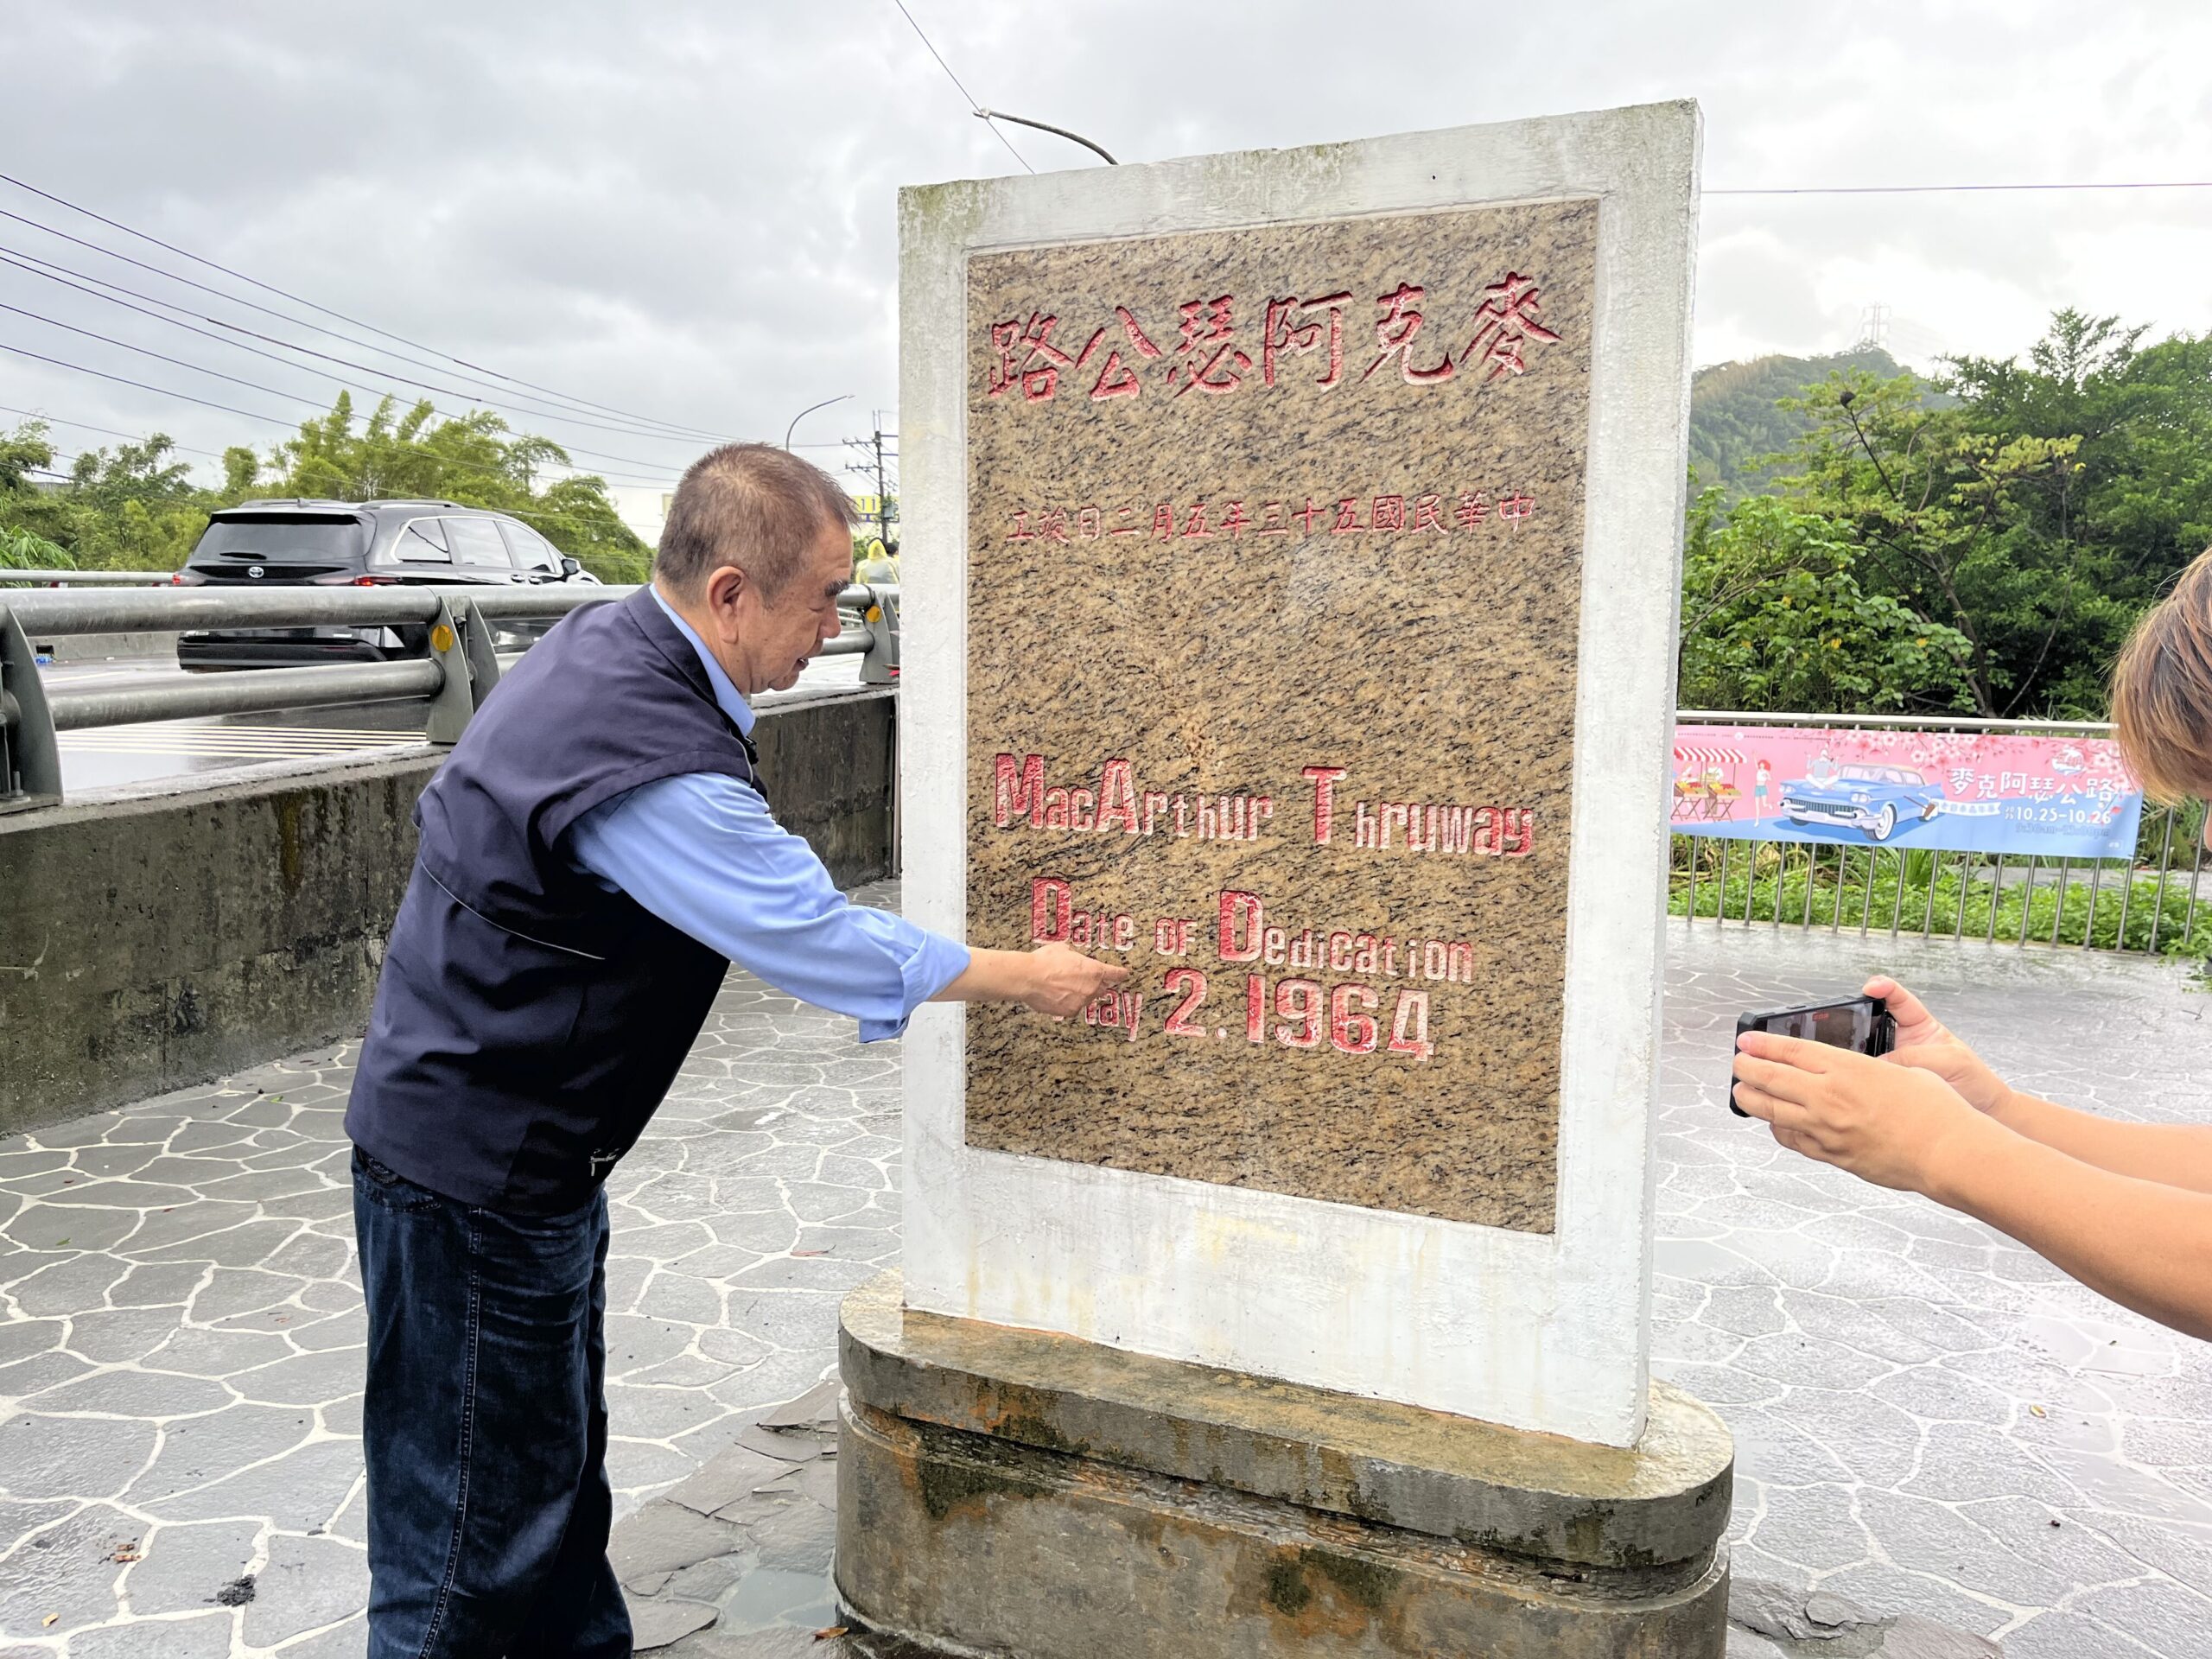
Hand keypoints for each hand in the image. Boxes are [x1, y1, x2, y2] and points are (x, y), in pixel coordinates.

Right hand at [1020, 942, 1130, 1016]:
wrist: (1029, 977)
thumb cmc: (1045, 961)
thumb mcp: (1062, 949)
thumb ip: (1073, 955)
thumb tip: (1070, 955)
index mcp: (1094, 970)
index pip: (1115, 974)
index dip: (1120, 974)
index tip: (1124, 974)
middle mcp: (1091, 988)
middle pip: (1101, 988)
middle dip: (1094, 984)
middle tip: (1081, 979)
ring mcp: (1081, 1002)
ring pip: (1086, 998)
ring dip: (1079, 993)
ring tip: (1061, 986)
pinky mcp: (1069, 1012)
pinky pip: (1072, 1007)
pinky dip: (1067, 1003)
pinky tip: (1055, 995)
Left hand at [1733, 1027, 1995, 1194]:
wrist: (1949, 1152)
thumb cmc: (1936, 1109)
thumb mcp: (1902, 1070)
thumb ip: (1866, 1070)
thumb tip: (1848, 1073)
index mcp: (1846, 1067)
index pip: (1790, 1051)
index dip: (1762, 1045)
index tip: (1746, 1041)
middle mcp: (1829, 1096)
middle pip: (1771, 1078)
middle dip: (1747, 1069)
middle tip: (1737, 1064)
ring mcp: (1826, 1128)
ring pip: (1771, 1110)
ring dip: (1751, 1098)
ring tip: (1741, 1091)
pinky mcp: (1832, 1154)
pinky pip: (1792, 1139)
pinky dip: (1778, 1128)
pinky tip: (1775, 1122)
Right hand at [1863, 976, 2012, 1115]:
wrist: (1979, 1111)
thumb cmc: (1973, 1080)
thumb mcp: (1951, 1060)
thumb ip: (1916, 1056)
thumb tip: (1880, 1062)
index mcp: (1920, 1025)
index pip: (1897, 998)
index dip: (1883, 988)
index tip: (1871, 987)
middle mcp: (1901, 1041)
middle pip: (1871, 1022)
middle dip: (1857, 1019)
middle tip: (1847, 1020)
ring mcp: (1891, 1062)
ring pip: (1864, 1049)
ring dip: (1856, 1051)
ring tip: (1849, 1051)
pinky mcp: (1885, 1083)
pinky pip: (1867, 1075)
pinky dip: (1859, 1074)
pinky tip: (1856, 1076)